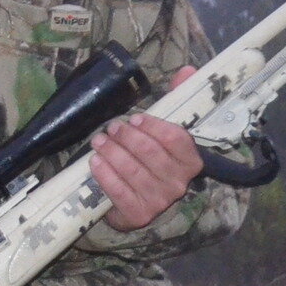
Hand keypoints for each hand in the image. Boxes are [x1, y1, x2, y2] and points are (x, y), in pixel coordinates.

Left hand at [87, 66, 200, 230]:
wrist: (139, 202)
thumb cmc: (152, 160)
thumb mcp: (166, 131)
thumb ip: (177, 100)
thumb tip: (186, 70)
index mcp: (191, 162)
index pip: (175, 139)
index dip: (153, 126)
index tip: (134, 118)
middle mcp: (179, 183)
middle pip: (150, 153)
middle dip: (127, 137)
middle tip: (110, 128)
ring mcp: (159, 201)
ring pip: (132, 170)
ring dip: (112, 152)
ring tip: (98, 140)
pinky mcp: (138, 214)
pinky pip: (118, 190)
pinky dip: (104, 174)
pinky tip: (95, 161)